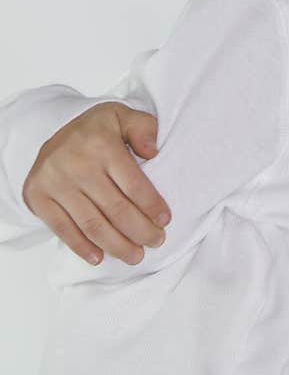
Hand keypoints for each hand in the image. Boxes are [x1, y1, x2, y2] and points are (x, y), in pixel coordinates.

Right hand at [21, 103, 170, 266]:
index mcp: (101, 144)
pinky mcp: (37, 196)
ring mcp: (54, 182)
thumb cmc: (97, 130)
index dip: (152, 206)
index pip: (134, 184)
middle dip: (140, 231)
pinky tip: (99, 258)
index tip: (165, 221)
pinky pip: (62, 228)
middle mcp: (75, 164)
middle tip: (156, 241)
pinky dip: (81, 247)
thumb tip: (152, 153)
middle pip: (115, 209)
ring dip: (116, 245)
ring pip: (92, 223)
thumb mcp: (122, 116)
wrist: (55, 132)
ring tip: (135, 256)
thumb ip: (144, 128)